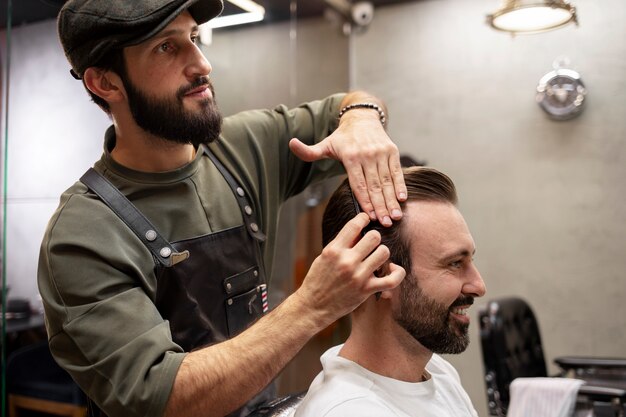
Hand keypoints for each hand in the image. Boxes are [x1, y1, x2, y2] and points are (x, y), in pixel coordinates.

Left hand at [289, 112, 405, 226]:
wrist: (362, 118)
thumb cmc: (342, 138)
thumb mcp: (325, 144)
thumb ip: (309, 151)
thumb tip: (290, 143)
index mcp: (351, 156)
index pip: (358, 183)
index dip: (365, 201)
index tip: (370, 216)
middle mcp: (367, 154)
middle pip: (374, 185)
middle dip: (381, 206)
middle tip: (385, 223)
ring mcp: (381, 153)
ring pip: (387, 181)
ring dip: (392, 200)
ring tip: (395, 216)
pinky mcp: (392, 151)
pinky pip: (397, 172)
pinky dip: (401, 186)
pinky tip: (403, 200)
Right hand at [295, 213, 405, 321]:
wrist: (314, 306)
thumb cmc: (318, 279)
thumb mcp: (324, 257)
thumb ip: (342, 244)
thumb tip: (361, 230)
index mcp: (334, 250)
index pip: (355, 225)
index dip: (364, 218)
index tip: (366, 219)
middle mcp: (347, 261)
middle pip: (374, 237)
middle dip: (374, 238)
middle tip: (370, 244)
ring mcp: (358, 276)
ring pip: (384, 252)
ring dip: (382, 253)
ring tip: (376, 257)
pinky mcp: (367, 290)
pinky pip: (392, 279)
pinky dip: (398, 273)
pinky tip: (393, 269)